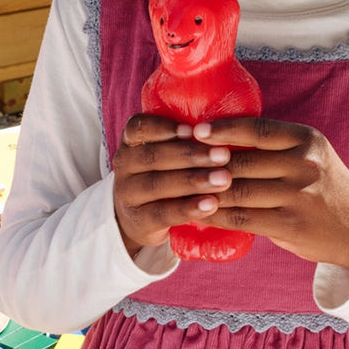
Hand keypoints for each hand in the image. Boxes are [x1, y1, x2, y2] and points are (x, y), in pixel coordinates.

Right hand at [112, 115, 233, 256]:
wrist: (139, 219)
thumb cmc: (163, 176)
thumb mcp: (164, 155)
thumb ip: (182, 141)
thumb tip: (222, 128)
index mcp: (131, 142)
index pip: (139, 127)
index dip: (164, 128)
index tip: (193, 130)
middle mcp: (124, 165)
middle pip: (154, 157)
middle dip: (190, 155)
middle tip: (224, 155)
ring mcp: (128, 194)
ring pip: (158, 185)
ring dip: (193, 181)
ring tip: (224, 179)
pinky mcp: (139, 221)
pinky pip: (163, 214)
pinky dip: (188, 209)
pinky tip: (211, 204)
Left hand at [192, 117, 348, 274]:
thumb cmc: (323, 188)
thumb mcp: (309, 155)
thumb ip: (273, 148)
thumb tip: (216, 141)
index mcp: (306, 139)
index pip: (256, 130)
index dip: (222, 130)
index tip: (194, 131)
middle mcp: (304, 164)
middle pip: (242, 162)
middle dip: (205, 165)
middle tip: (176, 164)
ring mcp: (298, 195)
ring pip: (238, 191)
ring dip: (205, 192)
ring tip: (180, 189)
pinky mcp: (291, 224)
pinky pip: (243, 218)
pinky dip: (216, 215)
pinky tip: (198, 213)